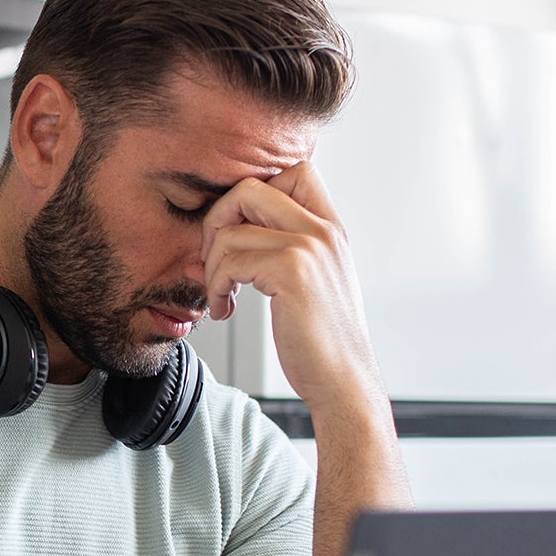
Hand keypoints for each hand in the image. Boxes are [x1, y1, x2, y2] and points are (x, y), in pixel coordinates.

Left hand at [200, 164, 383, 414]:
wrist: (343, 383)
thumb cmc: (322, 343)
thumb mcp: (311, 285)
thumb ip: (281, 253)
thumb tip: (217, 242)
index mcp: (331, 229)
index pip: (293, 172)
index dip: (252, 197)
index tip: (241, 236)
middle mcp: (324, 231)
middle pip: (251, 187)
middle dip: (218, 221)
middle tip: (214, 260)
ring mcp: (310, 247)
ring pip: (231, 229)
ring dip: (211, 267)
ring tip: (221, 297)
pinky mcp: (292, 271)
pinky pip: (230, 259)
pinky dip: (215, 287)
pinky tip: (224, 310)